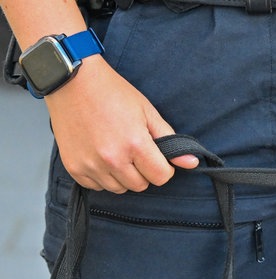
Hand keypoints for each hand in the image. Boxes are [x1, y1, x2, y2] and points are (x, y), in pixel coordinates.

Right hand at [44, 56, 197, 192]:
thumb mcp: (147, 112)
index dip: (163, 168)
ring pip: (119, 188)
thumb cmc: (112, 93)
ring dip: (122, 176)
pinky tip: (100, 157)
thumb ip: (169, 140)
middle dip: (143, 172)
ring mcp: (91, 164)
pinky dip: (101, 177)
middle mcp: (112, 159)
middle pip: (140, 185)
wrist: (72, 81)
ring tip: (117, 152)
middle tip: (135, 151)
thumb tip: (191, 163)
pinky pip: (96, 186)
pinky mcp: (74, 167)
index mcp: (135, 144)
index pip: (161, 177)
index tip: (156, 157)